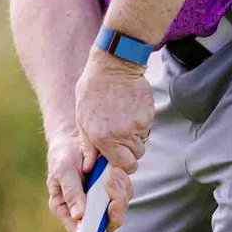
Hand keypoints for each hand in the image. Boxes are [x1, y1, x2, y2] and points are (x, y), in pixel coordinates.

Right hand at [46, 127, 134, 231]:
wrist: (75, 137)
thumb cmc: (63, 155)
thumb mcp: (63, 171)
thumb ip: (71, 193)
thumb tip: (78, 215)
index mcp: (66, 210)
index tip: (105, 224)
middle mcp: (84, 210)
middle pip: (105, 225)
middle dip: (114, 210)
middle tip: (114, 194)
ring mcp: (100, 202)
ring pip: (118, 209)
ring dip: (120, 193)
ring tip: (113, 173)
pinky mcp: (111, 191)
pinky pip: (124, 194)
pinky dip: (123, 184)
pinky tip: (116, 171)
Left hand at [74, 58, 151, 228]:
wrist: (114, 64)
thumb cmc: (92, 91)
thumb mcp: (82, 119)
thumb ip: (88, 147)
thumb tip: (89, 168)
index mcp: (104, 138)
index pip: (123, 167)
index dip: (121, 167)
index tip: (117, 162)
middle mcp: (123, 134)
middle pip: (135, 159)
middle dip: (128, 154)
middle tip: (119, 141)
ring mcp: (138, 124)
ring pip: (142, 144)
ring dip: (134, 140)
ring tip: (122, 123)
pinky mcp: (148, 114)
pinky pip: (146, 129)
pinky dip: (140, 125)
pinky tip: (129, 112)